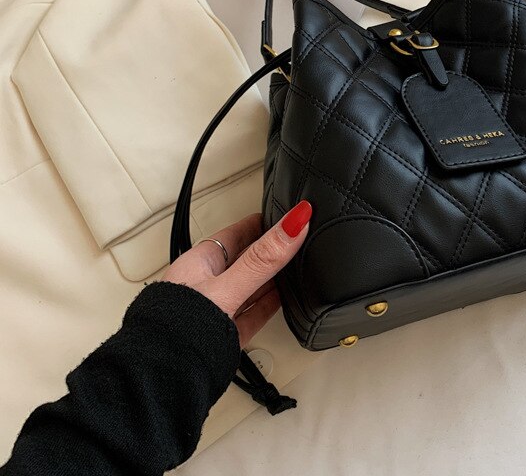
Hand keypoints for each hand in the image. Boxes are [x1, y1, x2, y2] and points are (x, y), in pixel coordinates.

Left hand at [163, 201, 311, 345]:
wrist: (165, 377)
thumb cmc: (177, 328)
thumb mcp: (228, 287)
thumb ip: (263, 259)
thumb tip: (293, 223)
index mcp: (201, 263)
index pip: (236, 233)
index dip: (261, 222)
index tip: (282, 212)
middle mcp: (207, 284)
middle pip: (246, 259)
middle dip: (269, 250)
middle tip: (294, 238)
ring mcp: (216, 310)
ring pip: (251, 286)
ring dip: (272, 277)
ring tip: (294, 265)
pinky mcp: (226, 335)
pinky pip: (254, 313)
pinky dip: (271, 304)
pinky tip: (283, 300)